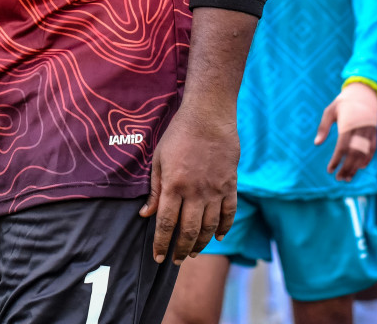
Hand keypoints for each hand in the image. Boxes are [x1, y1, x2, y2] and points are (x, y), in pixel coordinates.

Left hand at [139, 104, 236, 264]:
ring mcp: (215, 190)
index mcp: (173, 185)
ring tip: (193, 252)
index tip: (158, 257)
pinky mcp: (230, 185)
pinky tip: (219, 236)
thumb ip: (155, 189)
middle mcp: (195, 192)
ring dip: (201, 243)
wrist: (209, 115)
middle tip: (176, 260)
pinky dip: (225, 227)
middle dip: (180, 249)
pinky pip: (229, 212)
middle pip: (189, 230)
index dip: (162, 244)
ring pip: (210, 226)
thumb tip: (145, 214)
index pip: (166, 224)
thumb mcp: (159, 159)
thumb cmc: (179, 134)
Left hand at [314, 81, 376, 181]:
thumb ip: (323, 127)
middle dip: (346, 168)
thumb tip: (316, 143)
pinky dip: (367, 159)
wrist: (364, 93)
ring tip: (347, 178)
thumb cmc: (343, 103)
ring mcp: (369, 132)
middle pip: (354, 154)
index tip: (330, 170)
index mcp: (348, 125)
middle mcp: (360, 130)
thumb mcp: (329, 111)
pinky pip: (372, 149)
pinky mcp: (374, 133)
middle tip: (338, 178)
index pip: (342, 148)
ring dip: (356, 167)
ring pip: (363, 154)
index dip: (336, 160)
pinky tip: (360, 168)